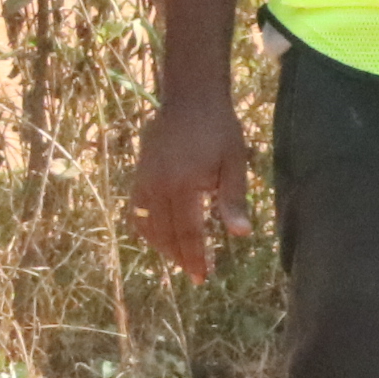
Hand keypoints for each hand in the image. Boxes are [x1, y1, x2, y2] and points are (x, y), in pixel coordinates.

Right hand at [131, 91, 251, 277]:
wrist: (188, 100)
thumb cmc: (219, 130)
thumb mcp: (234, 163)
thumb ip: (233, 199)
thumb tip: (241, 234)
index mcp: (184, 185)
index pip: (188, 232)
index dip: (195, 256)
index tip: (203, 276)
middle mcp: (158, 188)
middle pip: (166, 233)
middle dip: (180, 256)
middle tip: (194, 275)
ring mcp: (144, 182)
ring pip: (148, 225)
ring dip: (162, 246)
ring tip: (179, 259)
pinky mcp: (138, 176)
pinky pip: (137, 211)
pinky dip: (146, 229)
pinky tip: (158, 236)